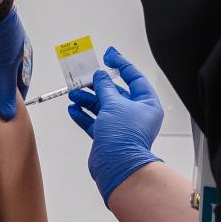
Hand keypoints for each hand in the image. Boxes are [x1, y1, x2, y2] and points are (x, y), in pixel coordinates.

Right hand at [67, 47, 163, 204]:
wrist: (116, 165)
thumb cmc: (124, 138)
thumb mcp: (113, 104)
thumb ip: (105, 87)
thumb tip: (100, 76)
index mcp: (146, 105)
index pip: (134, 78)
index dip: (121, 65)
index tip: (110, 56)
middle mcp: (135, 115)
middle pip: (115, 93)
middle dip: (97, 86)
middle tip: (85, 78)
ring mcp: (121, 126)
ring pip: (102, 106)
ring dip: (87, 99)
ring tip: (75, 94)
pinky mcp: (108, 136)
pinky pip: (94, 121)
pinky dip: (83, 114)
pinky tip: (74, 109)